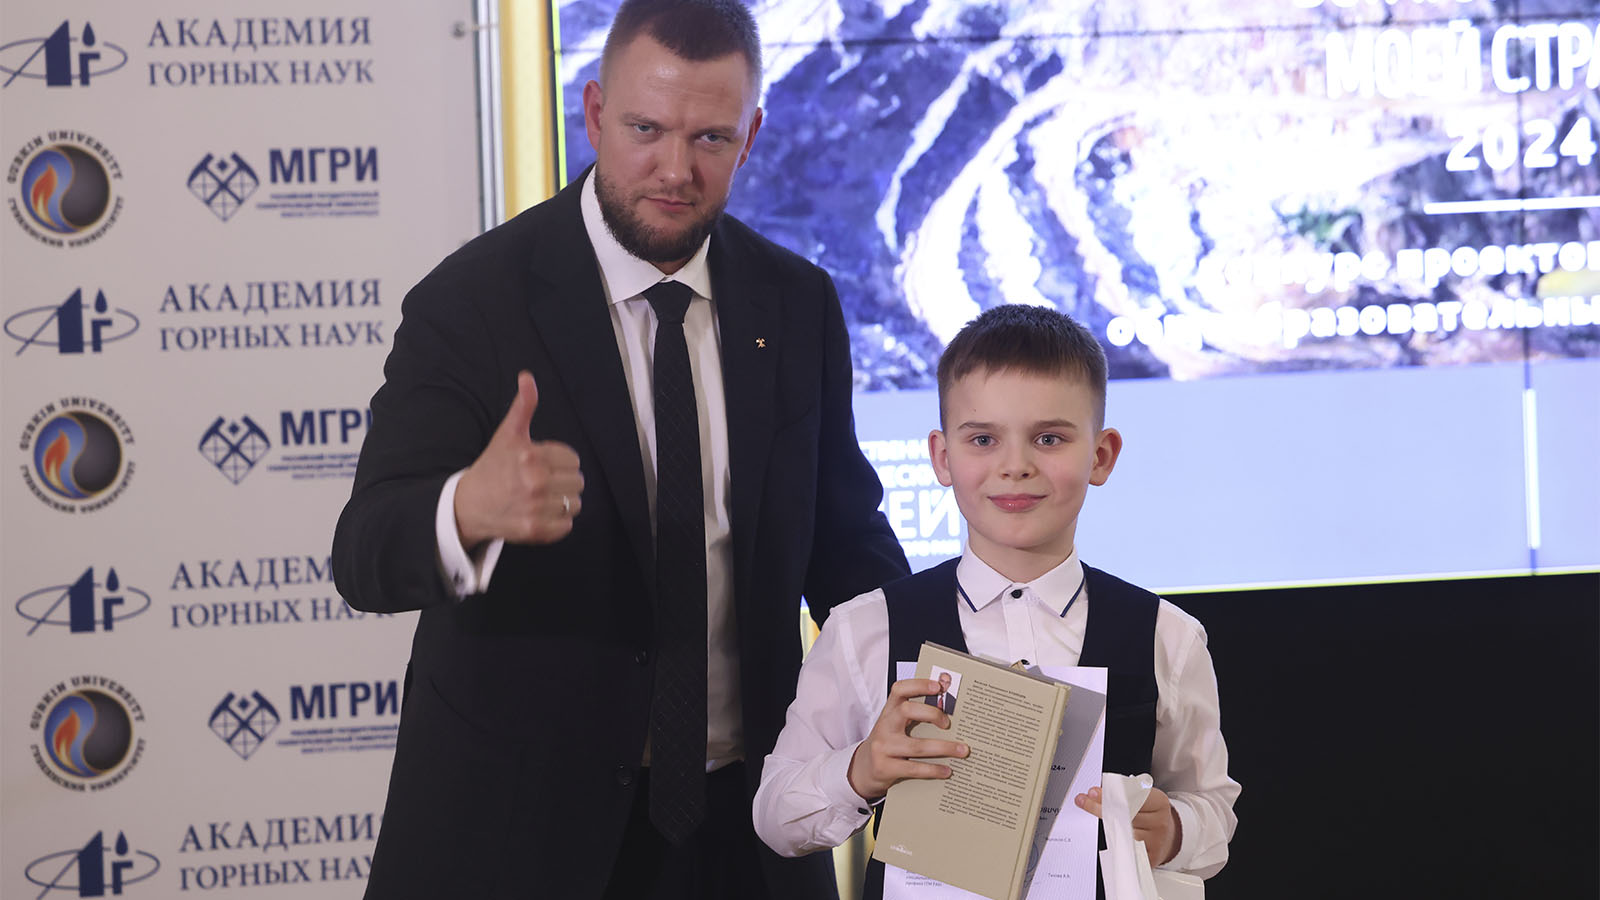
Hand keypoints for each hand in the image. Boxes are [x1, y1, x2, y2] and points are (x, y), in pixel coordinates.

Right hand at [454, 371, 583, 547]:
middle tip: (541, 482)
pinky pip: (567, 526)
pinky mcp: (535, 531)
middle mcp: (534, 482)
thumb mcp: (508, 434)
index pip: (572, 459)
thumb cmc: (492, 467)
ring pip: (575, 504)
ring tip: (541, 499)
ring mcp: (535, 509)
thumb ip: (523, 406)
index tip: (540, 464)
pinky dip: (558, 523)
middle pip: (578, 482)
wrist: (468, 505)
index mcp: (531, 456)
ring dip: (562, 502)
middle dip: (563, 481)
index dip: (559, 462)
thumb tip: (528, 377)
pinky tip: (540, 514)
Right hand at [846, 678, 969, 800]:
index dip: (919, 684)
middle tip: (948, 723)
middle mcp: (884, 726)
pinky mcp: (884, 768)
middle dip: (932, 714)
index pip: (899, 690)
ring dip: (944, 748)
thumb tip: (952, 715)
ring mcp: (883, 747)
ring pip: (917, 746)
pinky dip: (934, 769)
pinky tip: (947, 770)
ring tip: (963, 751)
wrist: (864, 769)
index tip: (939, 686)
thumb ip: (916, 718)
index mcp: (889, 711)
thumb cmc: (888, 744)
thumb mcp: (896, 726)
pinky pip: (914, 768)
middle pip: (907, 710)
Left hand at [1074, 785, 1181, 866]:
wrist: (1168, 838)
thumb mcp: (1144, 798)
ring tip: (1089, 815)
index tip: (1093, 791)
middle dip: (1101, 807)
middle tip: (1083, 801)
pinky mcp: (1150, 857)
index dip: (1112, 793)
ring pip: (1124, 832)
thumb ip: (1125, 792)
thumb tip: (1098, 791)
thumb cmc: (1150, 815)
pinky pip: (1127, 850)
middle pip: (1125, 814)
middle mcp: (1159, 821)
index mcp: (1159, 802)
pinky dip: (1114, 843)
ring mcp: (1156, 840)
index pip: (1133, 795)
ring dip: (1104, 824)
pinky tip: (1104, 836)